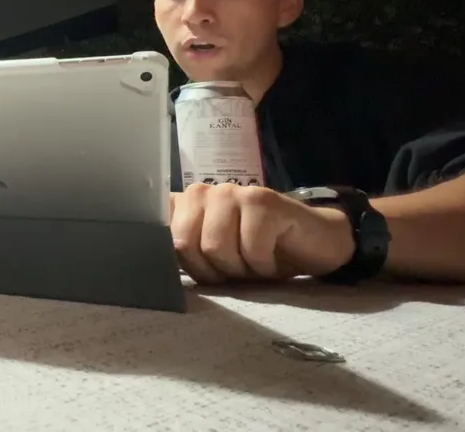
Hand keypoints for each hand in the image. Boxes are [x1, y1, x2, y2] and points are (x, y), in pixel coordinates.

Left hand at [169, 183, 354, 283]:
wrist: (312, 244)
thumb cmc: (258, 253)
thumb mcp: (214, 259)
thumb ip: (184, 254)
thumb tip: (152, 269)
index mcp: (184, 206)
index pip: (156, 230)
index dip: (173, 258)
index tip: (193, 268)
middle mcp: (202, 193)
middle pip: (185, 244)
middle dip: (211, 269)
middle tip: (235, 268)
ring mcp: (232, 193)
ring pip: (215, 248)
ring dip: (240, 269)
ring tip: (254, 262)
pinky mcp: (262, 201)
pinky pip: (250, 249)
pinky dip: (263, 265)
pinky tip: (273, 256)